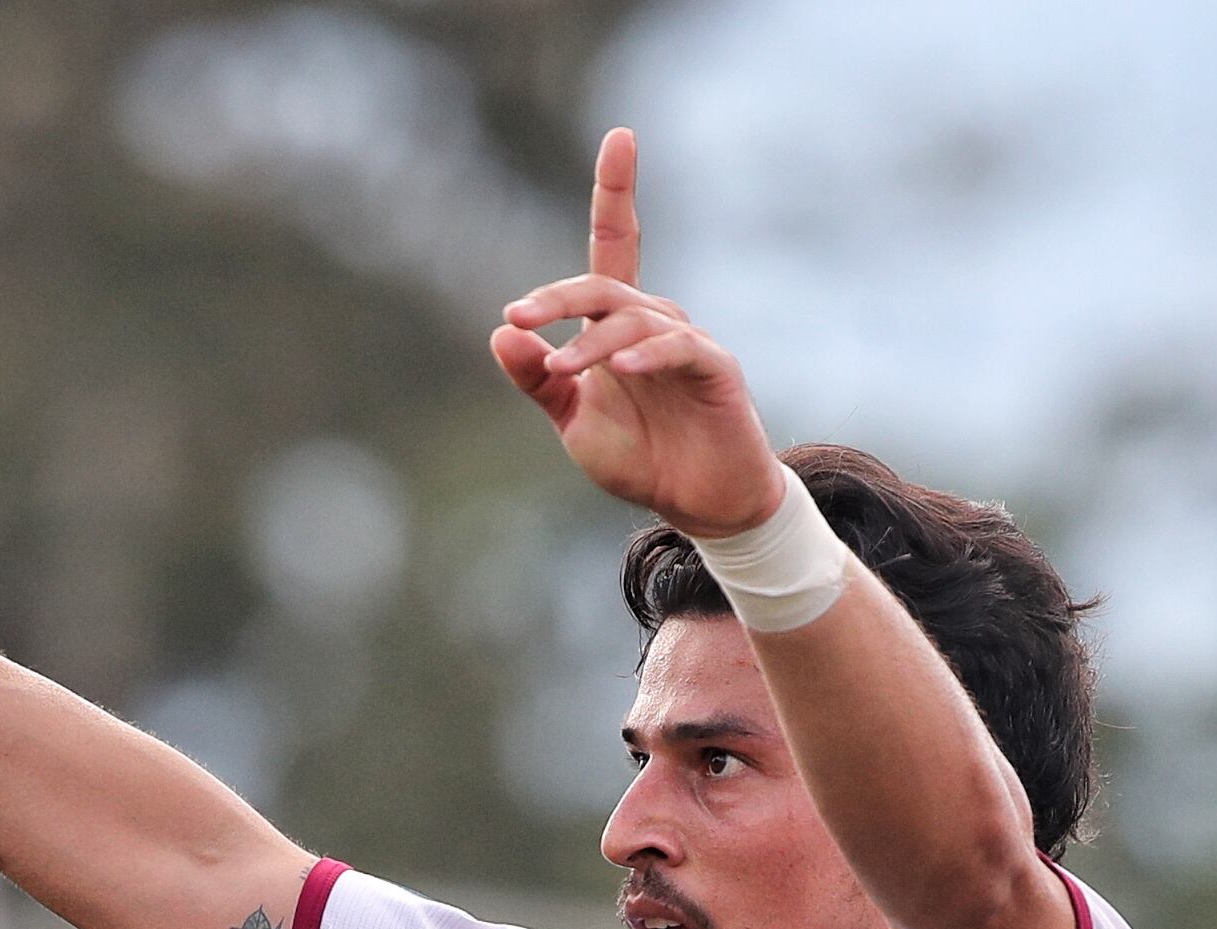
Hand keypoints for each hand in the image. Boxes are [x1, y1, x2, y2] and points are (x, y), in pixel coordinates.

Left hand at [491, 129, 782, 538]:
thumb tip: (501, 330)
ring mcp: (687, 342)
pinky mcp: (715, 371)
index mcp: (618, 323)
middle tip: (520, 315)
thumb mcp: (572, 420)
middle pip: (605, 286)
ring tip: (560, 367)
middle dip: (560, 298)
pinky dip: (649, 354)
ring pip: (634, 320)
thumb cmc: (641, 455)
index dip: (617, 192)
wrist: (698, 502)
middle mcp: (654, 320)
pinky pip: (681, 348)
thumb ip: (538, 379)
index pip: (615, 244)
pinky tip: (624, 366)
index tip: (620, 136)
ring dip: (593, 342)